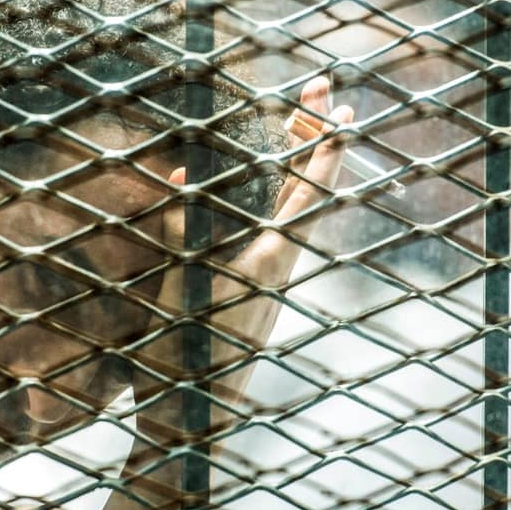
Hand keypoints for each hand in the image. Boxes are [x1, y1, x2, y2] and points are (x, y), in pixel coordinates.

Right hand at [135, 75, 353, 424]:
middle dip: (310, 135)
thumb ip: (179, 230)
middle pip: (309, 189)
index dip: (322, 144)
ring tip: (294, 125)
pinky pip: (276, 228)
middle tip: (311, 90)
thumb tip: (180, 177)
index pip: (307, 190)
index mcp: (268, 261)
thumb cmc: (183, 358)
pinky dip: (275, 193)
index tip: (334, 102)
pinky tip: (264, 188)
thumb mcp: (176, 288)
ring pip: (295, 208)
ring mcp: (270, 280)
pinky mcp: (256, 293)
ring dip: (295, 163)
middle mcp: (279, 266)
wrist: (193, 419)